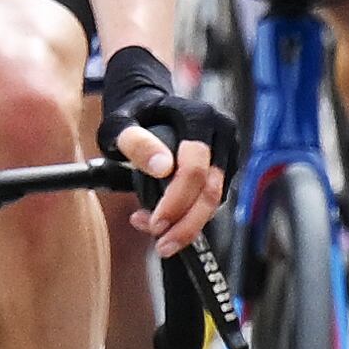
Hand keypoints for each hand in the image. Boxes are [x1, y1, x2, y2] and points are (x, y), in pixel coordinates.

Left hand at [94, 43, 236, 251]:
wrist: (149, 103)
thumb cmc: (131, 113)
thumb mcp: (119, 124)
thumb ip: (135, 142)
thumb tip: (163, 168)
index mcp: (199, 116)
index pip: (195, 169)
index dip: (176, 202)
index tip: (154, 224)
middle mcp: (222, 131)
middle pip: (212, 190)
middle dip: (187, 224)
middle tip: (162, 246)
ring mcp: (229, 149)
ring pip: (216, 199)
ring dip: (187, 223)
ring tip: (153, 230)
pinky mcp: (227, 165)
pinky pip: (214, 198)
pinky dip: (191, 214)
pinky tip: (164, 216)